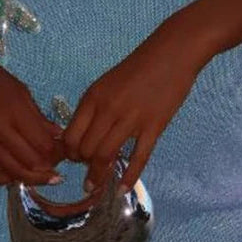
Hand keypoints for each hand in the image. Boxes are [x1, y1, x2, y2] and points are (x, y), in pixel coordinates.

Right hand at [0, 22, 63, 185]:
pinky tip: (13, 176)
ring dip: (32, 178)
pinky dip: (2, 180)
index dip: (58, 153)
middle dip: (49, 167)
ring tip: (42, 176)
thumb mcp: (19, 90)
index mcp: (13, 111)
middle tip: (56, 165)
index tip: (64, 152)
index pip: (43, 144)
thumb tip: (57, 135)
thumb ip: (38, 116)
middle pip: (31, 161)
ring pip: (12, 172)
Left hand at [61, 17, 199, 194]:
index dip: (69, 152)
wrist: (172, 52)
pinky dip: (129, 176)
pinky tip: (122, 189)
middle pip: (86, 149)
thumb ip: (94, 107)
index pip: (71, 135)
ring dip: (99, 176)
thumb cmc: (139, 66)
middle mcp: (108, 108)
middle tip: (87, 172)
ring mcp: (132, 118)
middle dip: (84, 165)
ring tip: (97, 187)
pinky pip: (138, 157)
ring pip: (106, 156)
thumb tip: (80, 134)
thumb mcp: (107, 82)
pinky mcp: (154, 125)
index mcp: (94, 97)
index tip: (74, 160)